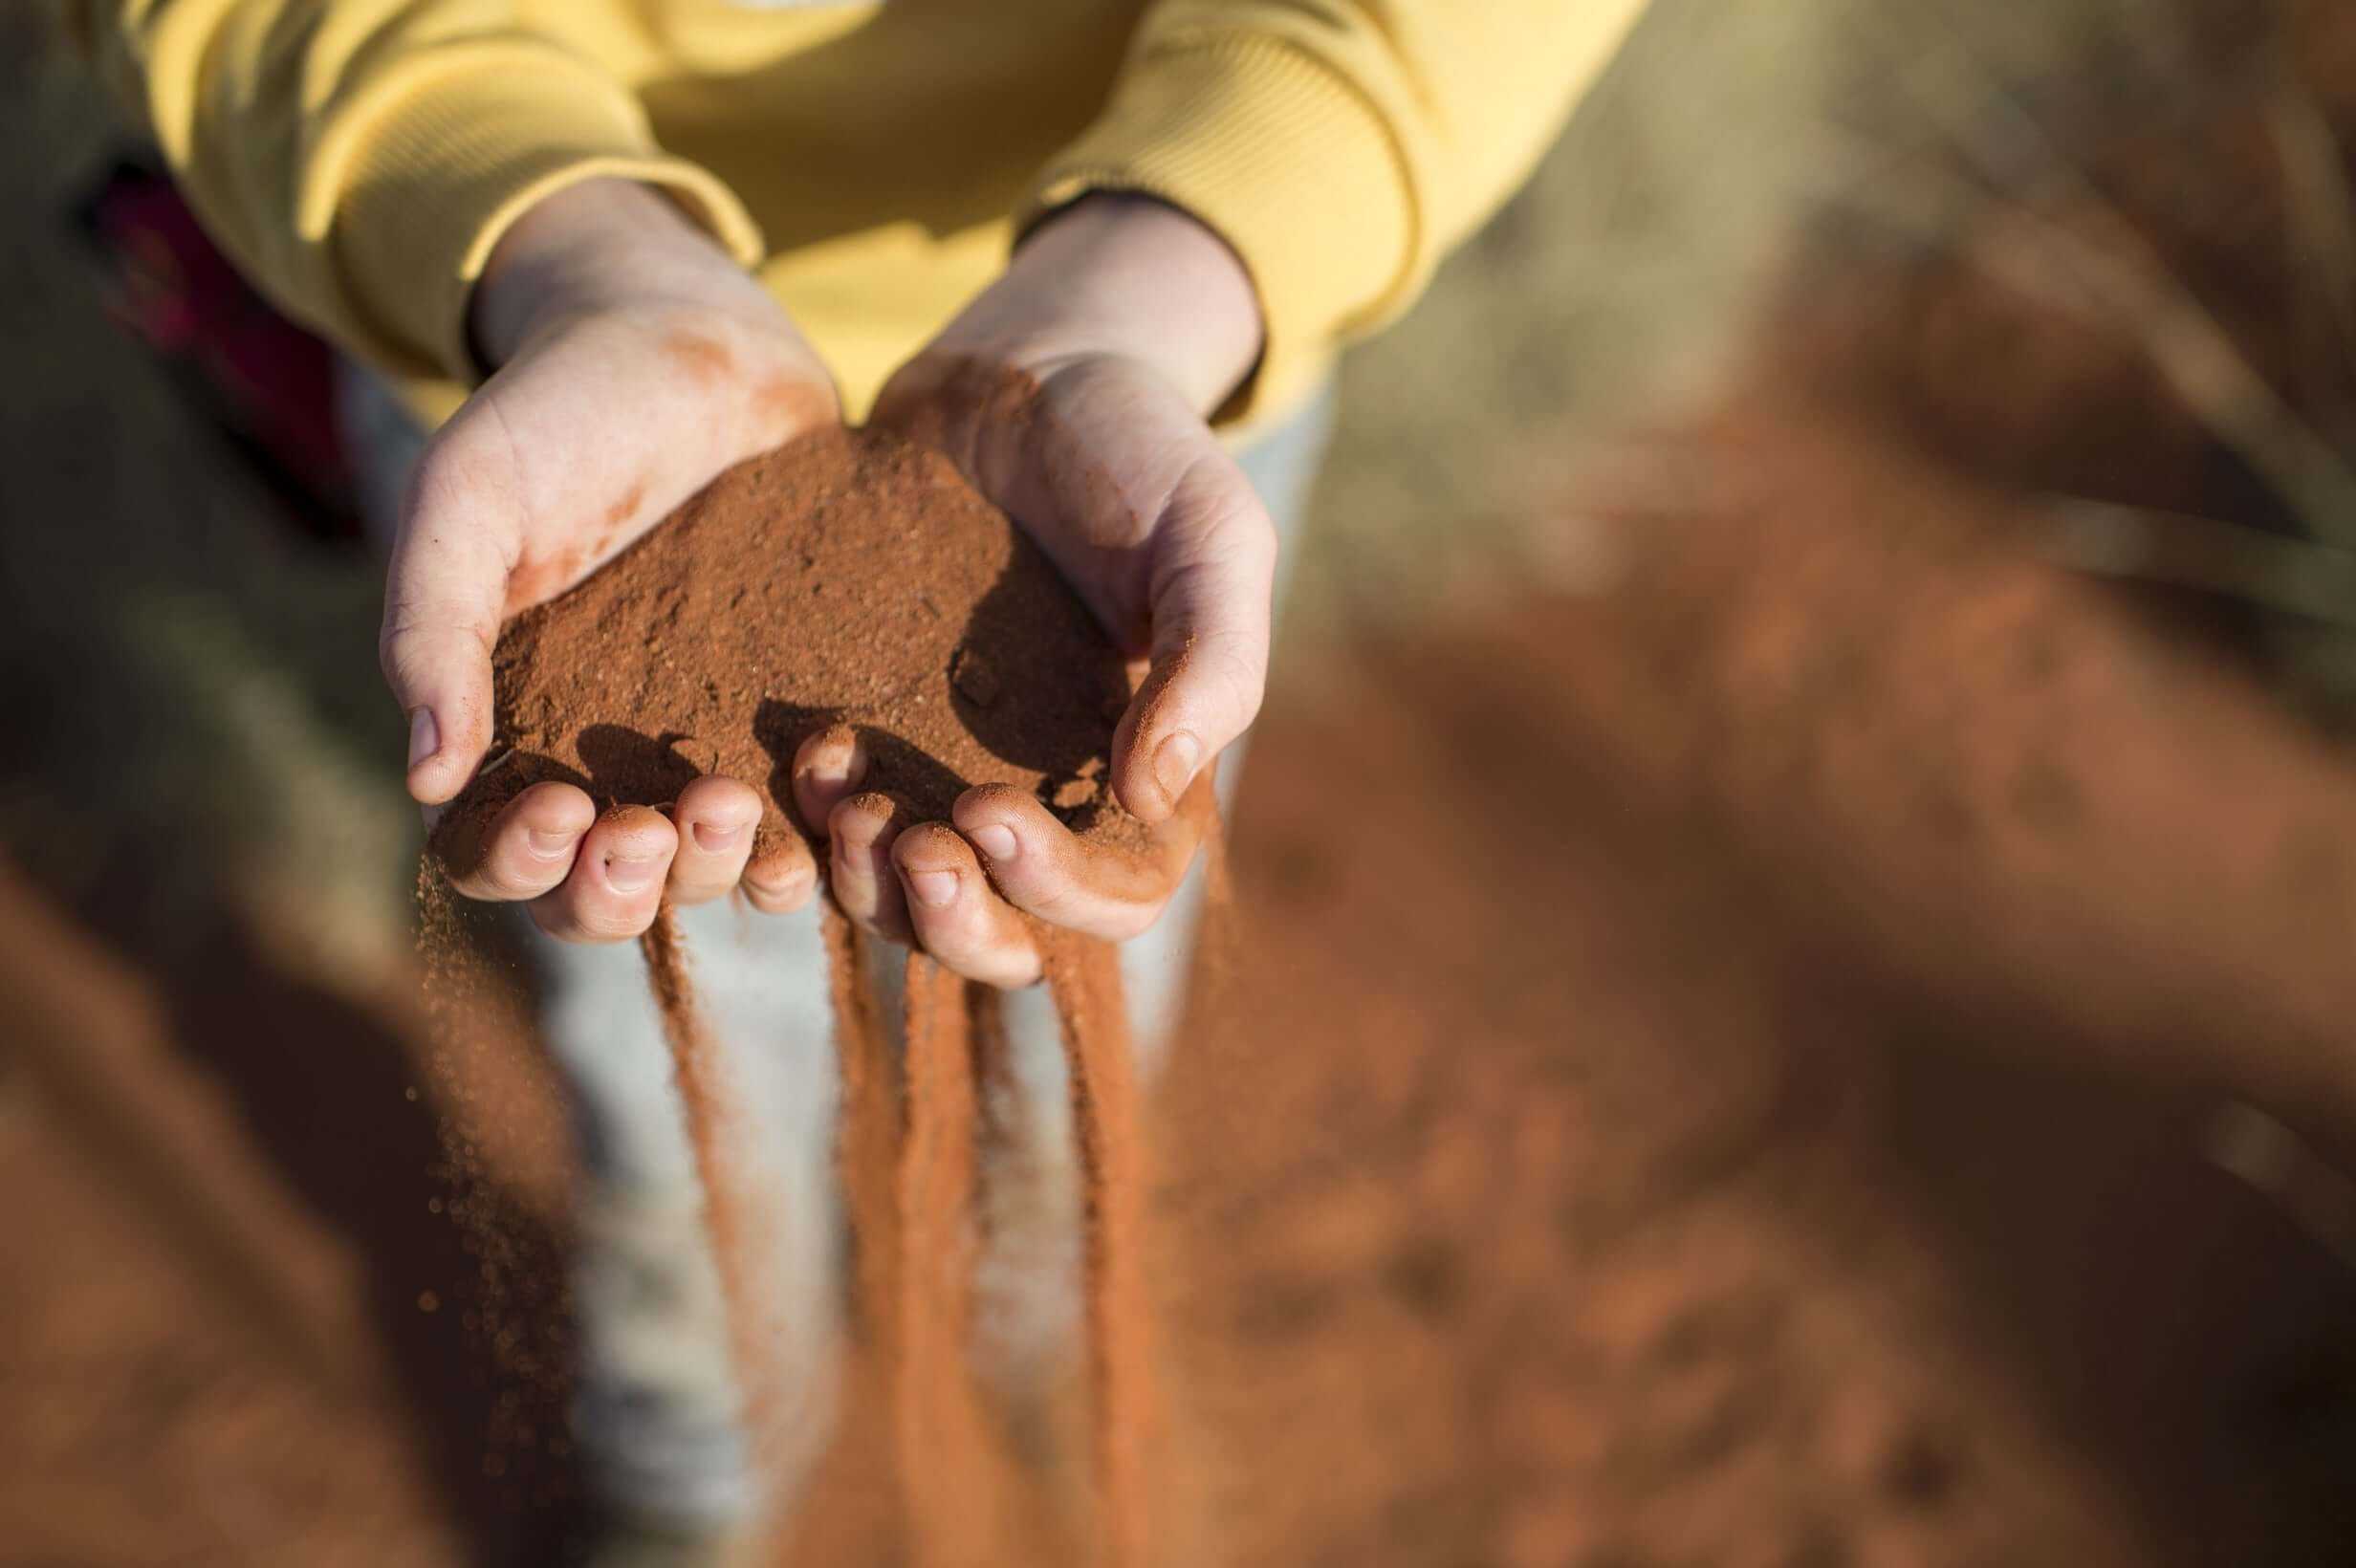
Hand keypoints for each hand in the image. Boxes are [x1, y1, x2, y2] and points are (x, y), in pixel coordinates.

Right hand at [389, 178, 839, 941]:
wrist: (691, 342)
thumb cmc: (555, 415)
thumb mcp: (469, 501)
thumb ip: (432, 629)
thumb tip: (424, 777)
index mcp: (508, 734)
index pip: (497, 859)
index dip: (523, 864)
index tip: (560, 809)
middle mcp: (609, 765)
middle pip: (609, 895)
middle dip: (628, 886)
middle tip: (656, 825)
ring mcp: (712, 748)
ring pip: (714, 871)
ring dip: (723, 868)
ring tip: (736, 800)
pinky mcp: (800, 718)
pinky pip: (815, 807)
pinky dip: (822, 825)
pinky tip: (835, 794)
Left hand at [843, 194, 1271, 985]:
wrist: (1027, 374)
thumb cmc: (1143, 451)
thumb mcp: (1214, 539)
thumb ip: (1211, 664)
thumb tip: (1150, 797)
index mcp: (1142, 783)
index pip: (1114, 903)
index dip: (1053, 888)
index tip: (987, 810)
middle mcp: (1044, 802)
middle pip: (1002, 937)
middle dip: (950, 918)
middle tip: (905, 842)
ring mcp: (946, 774)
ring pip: (904, 902)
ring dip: (868, 881)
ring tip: (838, 794)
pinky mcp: (867, 731)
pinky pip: (829, 824)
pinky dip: (809, 821)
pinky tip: (799, 754)